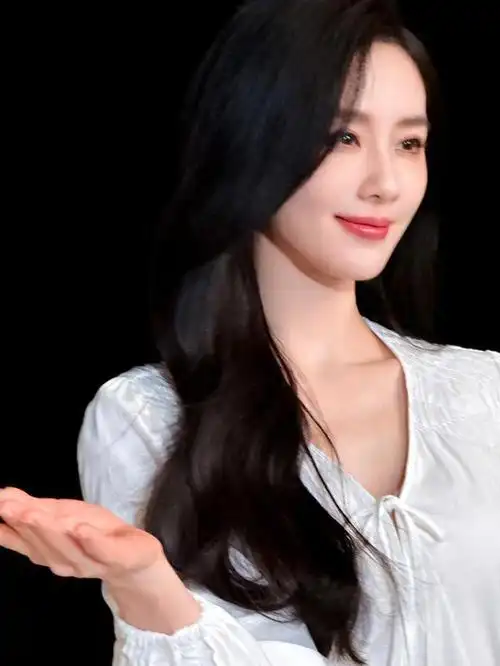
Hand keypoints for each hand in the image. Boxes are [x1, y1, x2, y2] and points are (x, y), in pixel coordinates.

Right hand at [0, 487, 164, 585]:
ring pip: (67, 545)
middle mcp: (61, 560)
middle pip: (42, 539)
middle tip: (7, 506)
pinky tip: (80, 528)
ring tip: (34, 512)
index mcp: (46, 551)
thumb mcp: (60, 518)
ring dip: (51, 529)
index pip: (23, 535)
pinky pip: (102, 550)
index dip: (9, 521)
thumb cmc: (93, 534)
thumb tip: (0, 496)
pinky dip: (90, 540)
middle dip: (25, 522)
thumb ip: (29, 510)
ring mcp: (89, 562)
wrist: (133, 563)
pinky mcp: (117, 558)